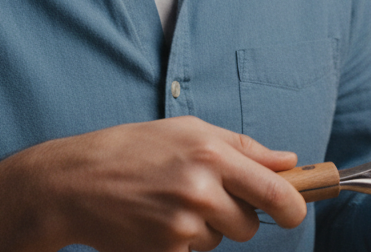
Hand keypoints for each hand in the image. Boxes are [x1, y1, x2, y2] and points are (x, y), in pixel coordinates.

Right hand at [0, 116, 305, 251]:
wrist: (74, 183)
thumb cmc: (135, 150)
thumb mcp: (191, 132)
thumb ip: (245, 147)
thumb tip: (289, 161)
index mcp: (212, 154)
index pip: (274, 190)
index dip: (294, 207)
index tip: (295, 212)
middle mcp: (201, 190)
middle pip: (250, 223)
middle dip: (237, 216)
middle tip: (204, 197)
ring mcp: (182, 225)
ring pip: (221, 240)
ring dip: (207, 229)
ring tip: (172, 204)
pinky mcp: (166, 251)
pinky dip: (182, 244)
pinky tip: (157, 222)